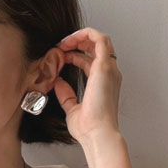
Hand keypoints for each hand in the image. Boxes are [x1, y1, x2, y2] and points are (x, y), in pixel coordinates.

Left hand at [53, 27, 121, 144]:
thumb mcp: (72, 108)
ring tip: (63, 43)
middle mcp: (109, 73)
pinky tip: (69, 42)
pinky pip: (100, 38)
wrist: (97, 133)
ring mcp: (109, 69)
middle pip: (97, 47)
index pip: (91, 61)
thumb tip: (57, 82)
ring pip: (100, 39)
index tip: (60, 57)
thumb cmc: (89, 127)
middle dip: (77, 42)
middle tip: (60, 47)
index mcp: (103, 83)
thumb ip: (66, 94)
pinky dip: (85, 34)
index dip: (75, 55)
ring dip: (81, 37)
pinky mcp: (104, 66)